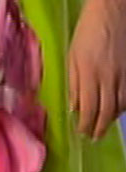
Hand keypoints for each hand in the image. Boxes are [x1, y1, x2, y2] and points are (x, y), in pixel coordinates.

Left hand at [69, 0, 125, 138]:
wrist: (112, 11)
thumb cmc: (87, 33)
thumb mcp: (72, 59)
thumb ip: (73, 85)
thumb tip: (73, 108)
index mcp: (90, 76)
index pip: (89, 109)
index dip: (86, 125)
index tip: (82, 133)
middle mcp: (110, 78)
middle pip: (107, 111)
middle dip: (100, 127)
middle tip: (94, 137)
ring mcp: (124, 74)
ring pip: (121, 104)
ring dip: (112, 118)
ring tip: (103, 126)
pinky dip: (123, 105)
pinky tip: (117, 110)